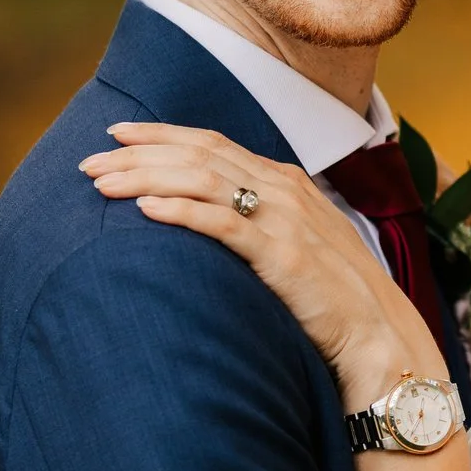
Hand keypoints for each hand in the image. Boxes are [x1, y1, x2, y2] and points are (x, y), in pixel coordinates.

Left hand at [81, 123, 446, 404]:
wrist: (380, 335)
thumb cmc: (334, 299)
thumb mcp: (298, 245)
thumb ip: (260, 223)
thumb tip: (213, 221)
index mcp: (286, 181)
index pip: (212, 143)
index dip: (162, 134)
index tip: (117, 135)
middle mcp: (284, 189)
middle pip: (198, 154)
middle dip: (139, 153)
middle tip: (89, 162)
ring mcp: (284, 219)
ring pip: (201, 179)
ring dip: (145, 177)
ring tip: (102, 184)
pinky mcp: (282, 254)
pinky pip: (222, 222)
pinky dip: (180, 210)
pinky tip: (145, 210)